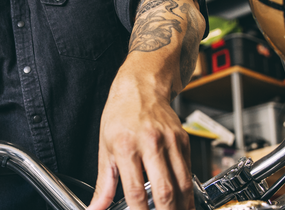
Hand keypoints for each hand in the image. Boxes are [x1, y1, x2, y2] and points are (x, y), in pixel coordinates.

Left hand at [87, 74, 194, 209]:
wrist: (141, 86)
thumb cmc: (120, 114)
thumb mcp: (105, 148)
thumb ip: (103, 183)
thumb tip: (95, 207)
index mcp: (126, 147)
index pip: (135, 191)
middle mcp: (150, 143)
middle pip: (164, 190)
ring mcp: (170, 142)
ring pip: (182, 183)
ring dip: (182, 206)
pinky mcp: (183, 140)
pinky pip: (189, 171)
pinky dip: (188, 191)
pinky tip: (184, 202)